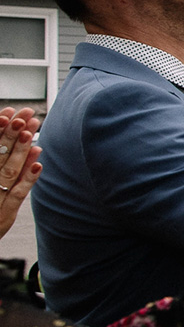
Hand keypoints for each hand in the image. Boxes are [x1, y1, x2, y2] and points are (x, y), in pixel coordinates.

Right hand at [0, 108, 43, 239]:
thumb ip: (0, 159)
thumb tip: (27, 148)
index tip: (8, 112)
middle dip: (11, 133)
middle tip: (25, 114)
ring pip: (8, 171)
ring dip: (21, 150)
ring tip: (30, 131)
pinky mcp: (4, 215)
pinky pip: (18, 194)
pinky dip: (28, 178)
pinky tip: (38, 163)